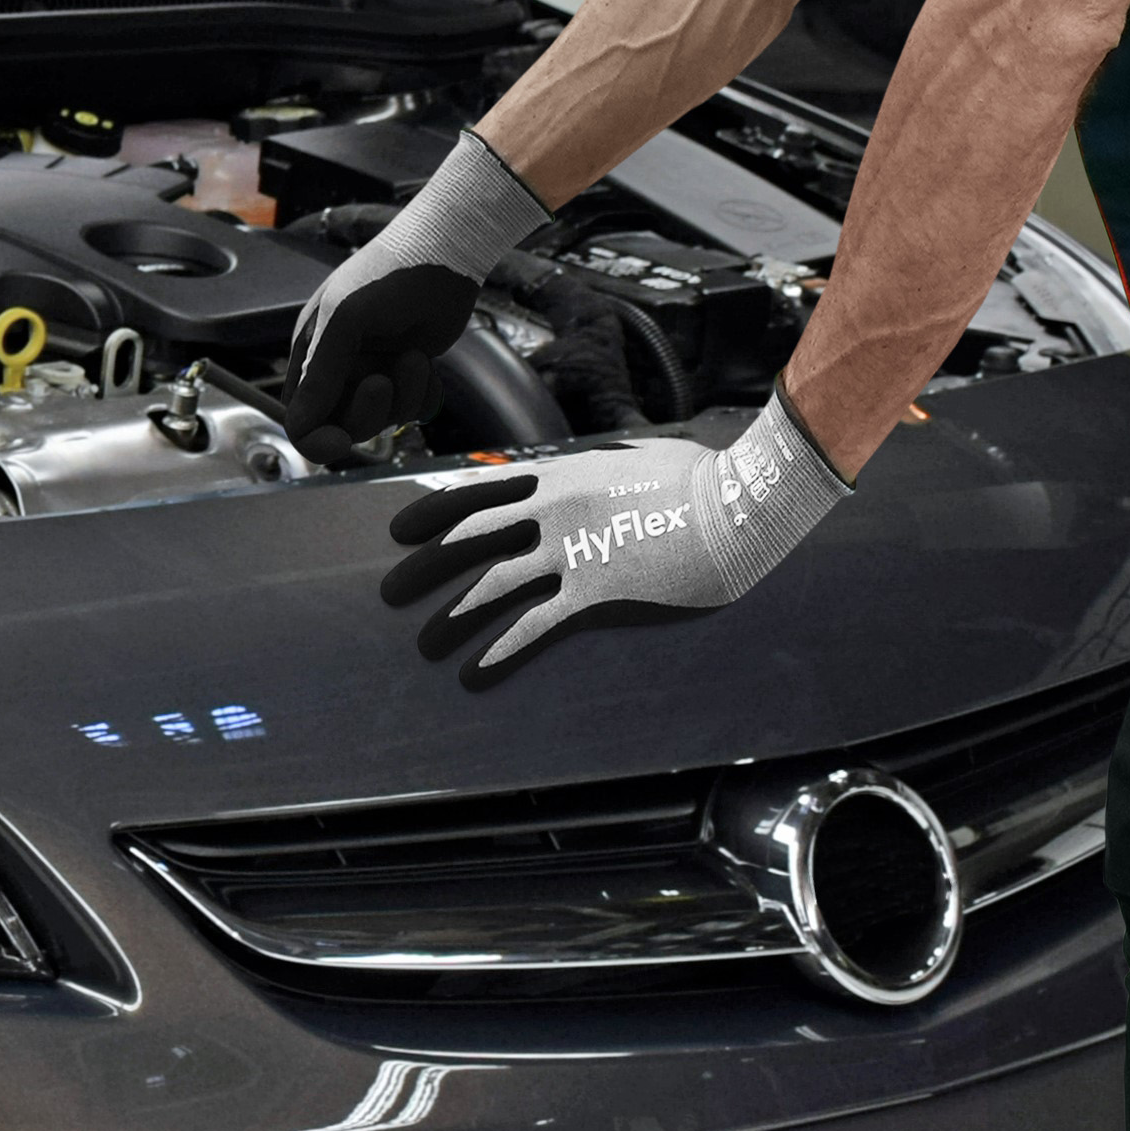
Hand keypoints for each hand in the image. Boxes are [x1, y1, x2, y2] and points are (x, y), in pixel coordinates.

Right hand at [284, 129, 549, 440]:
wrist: (447, 254)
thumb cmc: (388, 275)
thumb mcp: (345, 321)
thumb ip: (321, 374)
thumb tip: (299, 427)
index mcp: (311, 352)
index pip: (299, 415)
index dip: (314, 437)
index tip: (340, 442)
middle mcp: (340, 366)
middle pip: (343, 424)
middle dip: (368, 411)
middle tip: (385, 381)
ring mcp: (376, 370)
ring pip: (384, 419)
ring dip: (404, 395)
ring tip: (415, 356)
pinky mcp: (409, 372)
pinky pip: (414, 409)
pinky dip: (425, 395)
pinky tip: (428, 364)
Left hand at [382, 391, 849, 683]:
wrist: (739, 504)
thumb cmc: (703, 477)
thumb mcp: (637, 455)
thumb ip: (601, 465)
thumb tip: (594, 466)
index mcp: (559, 476)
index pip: (478, 491)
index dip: (433, 513)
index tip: (400, 530)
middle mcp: (552, 512)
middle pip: (468, 541)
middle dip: (424, 569)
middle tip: (390, 592)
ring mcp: (571, 553)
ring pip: (490, 589)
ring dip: (451, 620)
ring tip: (425, 646)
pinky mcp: (596, 594)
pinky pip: (534, 628)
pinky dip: (498, 653)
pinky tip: (474, 674)